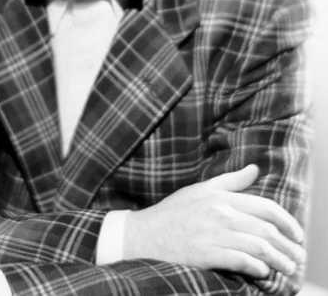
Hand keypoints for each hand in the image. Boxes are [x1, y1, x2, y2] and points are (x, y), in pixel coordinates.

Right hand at [123, 164, 304, 278]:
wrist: (144, 235)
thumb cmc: (173, 213)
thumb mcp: (201, 190)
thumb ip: (230, 181)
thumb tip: (254, 169)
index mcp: (220, 196)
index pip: (265, 206)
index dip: (287, 221)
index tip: (297, 234)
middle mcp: (220, 213)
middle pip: (266, 229)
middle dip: (288, 245)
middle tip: (297, 257)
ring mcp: (213, 233)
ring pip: (258, 246)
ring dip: (278, 260)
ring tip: (287, 268)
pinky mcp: (206, 254)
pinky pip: (241, 260)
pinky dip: (257, 267)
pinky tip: (263, 272)